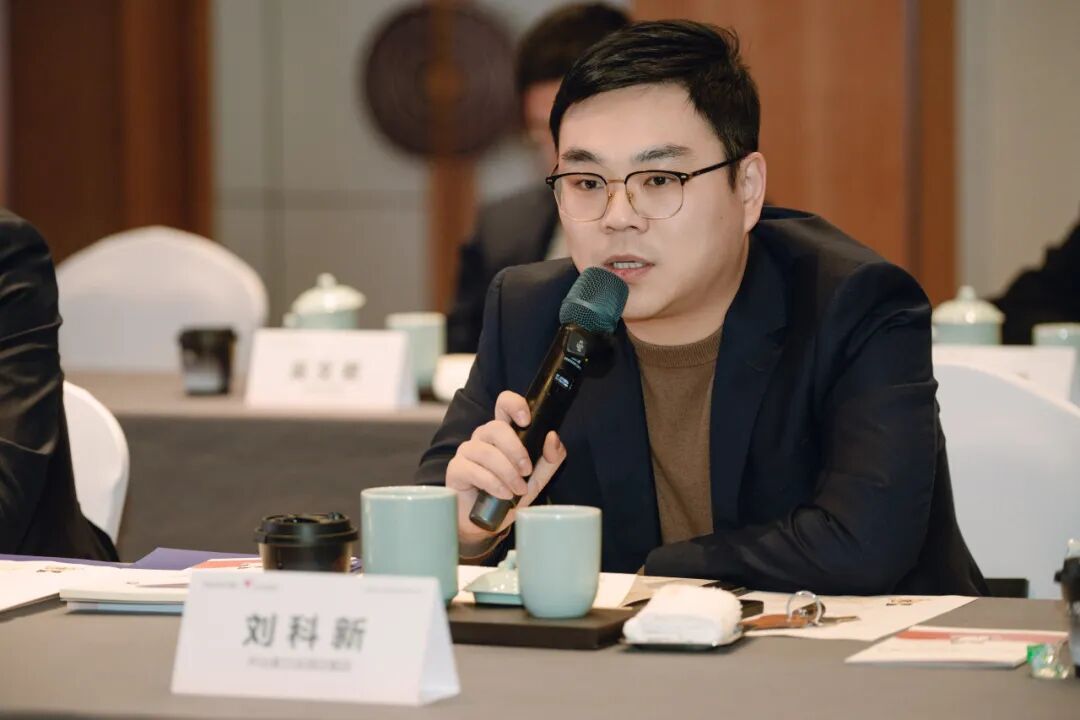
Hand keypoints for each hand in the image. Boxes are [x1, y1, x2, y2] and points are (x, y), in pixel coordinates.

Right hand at [446, 390, 566, 551]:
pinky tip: (503, 495)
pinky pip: (473, 470)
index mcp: (503, 433)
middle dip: (516, 450)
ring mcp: (467, 451)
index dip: (514, 405)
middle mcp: (482, 437)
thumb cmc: (509, 494)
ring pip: (486, 451)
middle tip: (526, 471)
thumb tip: (552, 438)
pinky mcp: (456, 469)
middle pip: (496, 427)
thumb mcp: (537, 478)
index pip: (504, 404)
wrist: (486, 523)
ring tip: (517, 490)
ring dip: (507, 472)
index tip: (526, 420)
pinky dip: (493, 483)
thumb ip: (550, 459)